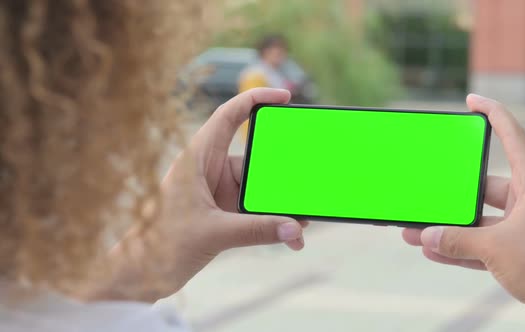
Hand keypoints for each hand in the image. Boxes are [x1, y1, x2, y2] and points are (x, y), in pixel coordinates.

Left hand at [159, 88, 306, 281]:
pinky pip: (256, 210)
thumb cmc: (161, 244)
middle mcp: (209, 169)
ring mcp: (217, 191)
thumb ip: (257, 230)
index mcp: (197, 157)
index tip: (285, 97)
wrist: (142, 273)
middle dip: (281, 172)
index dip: (256, 99)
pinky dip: (273, 221)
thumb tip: (295, 229)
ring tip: (301, 221)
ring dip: (279, 205)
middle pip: (254, 159)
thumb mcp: (214, 233)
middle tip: (304, 183)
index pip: (228, 115)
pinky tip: (291, 237)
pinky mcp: (223, 212)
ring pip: (259, 188)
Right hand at [402, 94, 524, 329]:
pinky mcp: (523, 251)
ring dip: (452, 226)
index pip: (513, 136)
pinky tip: (432, 251)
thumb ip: (455, 239)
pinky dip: (461, 246)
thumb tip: (425, 235)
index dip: (493, 113)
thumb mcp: (493, 248)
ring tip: (418, 229)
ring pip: (482, 219)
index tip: (472, 100)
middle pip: (486, 186)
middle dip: (454, 194)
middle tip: (429, 190)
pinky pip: (485, 243)